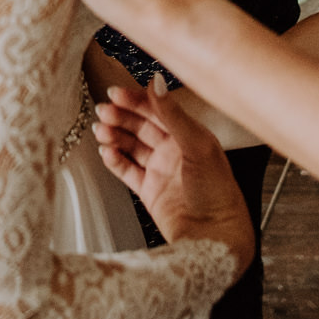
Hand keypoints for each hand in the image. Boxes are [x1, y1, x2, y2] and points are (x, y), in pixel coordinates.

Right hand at [96, 77, 256, 275]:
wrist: (213, 237)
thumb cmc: (217, 193)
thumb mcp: (197, 146)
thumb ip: (173, 114)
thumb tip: (157, 82)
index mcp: (189, 135)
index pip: (158, 109)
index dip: (136, 100)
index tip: (116, 94)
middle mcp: (175, 151)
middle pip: (140, 126)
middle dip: (120, 117)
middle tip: (103, 112)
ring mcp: (161, 171)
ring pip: (131, 146)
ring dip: (115, 136)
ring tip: (101, 132)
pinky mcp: (150, 191)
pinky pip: (127, 170)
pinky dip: (115, 160)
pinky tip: (106, 152)